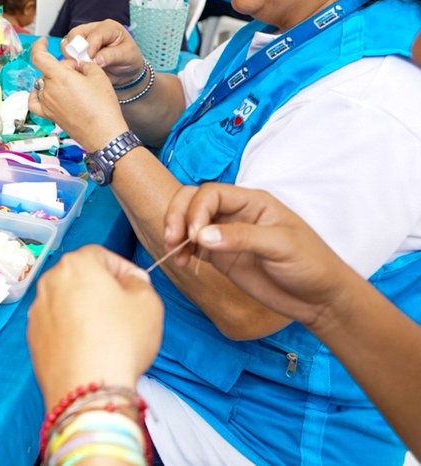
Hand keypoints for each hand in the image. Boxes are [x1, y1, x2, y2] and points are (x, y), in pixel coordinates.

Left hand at [28, 37, 127, 150]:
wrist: (104, 133)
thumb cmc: (103, 106)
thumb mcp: (98, 75)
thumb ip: (83, 64)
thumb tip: (76, 65)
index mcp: (59, 77)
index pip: (39, 56)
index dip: (39, 46)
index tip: (44, 42)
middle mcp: (48, 90)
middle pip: (48, 71)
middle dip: (62, 68)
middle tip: (80, 75)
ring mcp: (46, 103)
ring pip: (44, 84)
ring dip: (55, 81)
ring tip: (73, 88)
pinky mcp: (48, 115)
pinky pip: (35, 101)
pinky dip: (38, 95)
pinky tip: (45, 93)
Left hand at [28, 245, 162, 408]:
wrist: (87, 387)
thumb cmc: (120, 341)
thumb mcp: (148, 302)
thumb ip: (139, 281)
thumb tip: (130, 280)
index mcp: (76, 264)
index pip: (103, 255)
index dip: (124, 270)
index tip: (137, 287)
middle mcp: (50, 281)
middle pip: (81, 277)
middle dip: (102, 289)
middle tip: (124, 312)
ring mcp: (37, 309)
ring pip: (67, 301)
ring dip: (84, 310)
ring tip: (106, 334)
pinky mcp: (33, 336)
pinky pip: (57, 325)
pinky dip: (71, 330)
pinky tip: (88, 349)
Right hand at [63, 20, 146, 85]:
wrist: (125, 70)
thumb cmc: (129, 59)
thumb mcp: (126, 56)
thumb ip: (111, 56)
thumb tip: (95, 60)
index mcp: (109, 27)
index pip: (94, 34)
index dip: (90, 47)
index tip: (90, 60)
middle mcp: (94, 29)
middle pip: (75, 34)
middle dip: (76, 49)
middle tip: (81, 63)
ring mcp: (84, 38)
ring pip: (67, 41)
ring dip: (70, 54)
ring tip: (79, 64)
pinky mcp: (77, 47)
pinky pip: (66, 50)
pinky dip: (68, 59)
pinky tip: (77, 66)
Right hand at [164, 183, 357, 328]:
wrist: (320, 300)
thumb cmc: (311, 265)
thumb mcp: (281, 246)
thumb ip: (241, 237)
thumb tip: (202, 235)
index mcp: (252, 202)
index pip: (211, 193)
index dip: (196, 209)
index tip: (195, 234)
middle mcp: (235, 214)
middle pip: (193, 201)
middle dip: (177, 215)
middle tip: (173, 239)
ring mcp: (226, 234)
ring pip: (188, 221)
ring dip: (175, 232)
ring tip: (175, 253)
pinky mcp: (221, 256)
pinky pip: (193, 245)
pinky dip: (181, 250)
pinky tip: (182, 262)